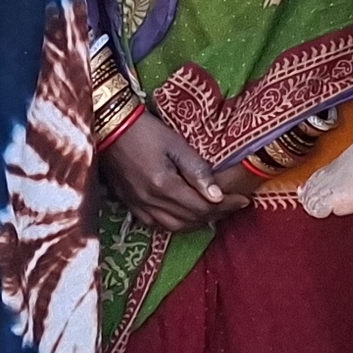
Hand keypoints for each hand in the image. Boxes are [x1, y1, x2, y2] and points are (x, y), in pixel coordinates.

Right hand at [102, 114, 247, 233]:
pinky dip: (175, 224)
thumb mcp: (176, 144)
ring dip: (197, 222)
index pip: (203, 206)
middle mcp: (151, 201)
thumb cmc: (145, 130)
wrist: (109, 127)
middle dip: (216, 214)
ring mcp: (138, 206)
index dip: (226, 205)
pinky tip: (185, 216)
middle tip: (233, 205)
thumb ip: (197, 170)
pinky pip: (156, 225)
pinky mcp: (130, 205)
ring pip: (175, 226)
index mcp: (164, 185)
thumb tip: (217, 195)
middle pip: (191, 219)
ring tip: (214, 212)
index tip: (243, 200)